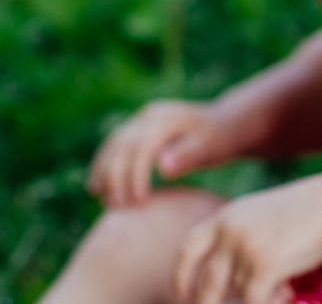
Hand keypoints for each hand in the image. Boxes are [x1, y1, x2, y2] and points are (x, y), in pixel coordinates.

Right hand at [88, 99, 239, 206]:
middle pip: (123, 144)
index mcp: (168, 118)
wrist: (223, 124)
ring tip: (103, 200)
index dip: (136, 174)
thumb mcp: (209, 149)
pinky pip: (114, 144)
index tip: (139, 202)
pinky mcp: (137, 126)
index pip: (143, 146)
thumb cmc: (218, 141)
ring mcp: (142, 119)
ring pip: (113, 143)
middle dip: (116, 176)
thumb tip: (163, 166)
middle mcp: (151, 115)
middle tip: (115, 206)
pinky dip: (103, 164)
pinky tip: (98, 186)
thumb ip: (188, 155)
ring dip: (104, 171)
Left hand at [173, 171, 321, 303]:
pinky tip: (288, 294)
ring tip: (285, 289)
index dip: (181, 276)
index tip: (184, 295)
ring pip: (237, 295)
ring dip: (259, 299)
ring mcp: (245, 248)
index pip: (187, 250)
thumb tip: (227, 290)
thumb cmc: (305, 215)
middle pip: (206, 283)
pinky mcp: (263, 265)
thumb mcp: (264, 219)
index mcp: (226, 216)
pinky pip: (253, 302)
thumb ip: (241, 243)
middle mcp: (229, 231)